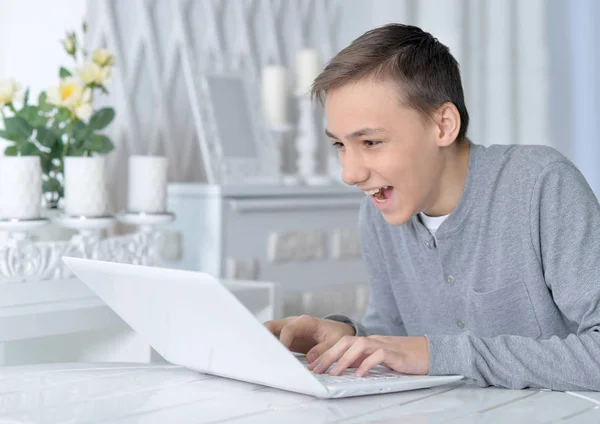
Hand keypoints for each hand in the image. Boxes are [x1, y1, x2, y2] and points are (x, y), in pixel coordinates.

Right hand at [264, 315, 355, 361]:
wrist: (336, 332)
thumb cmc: (335, 334)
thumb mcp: (335, 342)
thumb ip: (323, 349)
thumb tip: (310, 359)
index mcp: (305, 322)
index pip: (288, 329)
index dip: (282, 342)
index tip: (280, 355)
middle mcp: (293, 323)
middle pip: (272, 325)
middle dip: (264, 337)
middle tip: (261, 352)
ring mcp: (287, 329)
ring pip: (269, 331)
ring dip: (263, 342)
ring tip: (259, 356)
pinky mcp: (285, 338)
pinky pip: (272, 340)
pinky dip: (268, 347)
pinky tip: (266, 357)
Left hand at [307, 335, 429, 376]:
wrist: (430, 352)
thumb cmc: (405, 357)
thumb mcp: (380, 359)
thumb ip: (363, 360)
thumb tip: (344, 368)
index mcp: (368, 342)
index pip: (343, 343)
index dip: (326, 353)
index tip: (313, 365)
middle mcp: (374, 340)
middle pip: (346, 341)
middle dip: (329, 355)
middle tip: (317, 370)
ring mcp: (385, 345)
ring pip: (359, 345)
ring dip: (344, 359)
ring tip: (334, 373)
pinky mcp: (396, 353)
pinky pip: (378, 355)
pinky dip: (367, 364)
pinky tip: (359, 374)